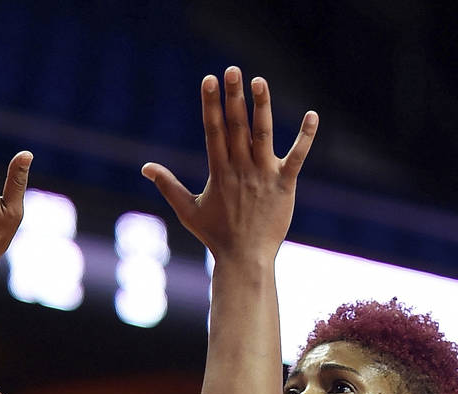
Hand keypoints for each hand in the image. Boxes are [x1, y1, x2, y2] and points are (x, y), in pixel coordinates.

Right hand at [142, 67, 316, 262]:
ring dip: (262, 107)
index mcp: (219, 172)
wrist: (245, 258)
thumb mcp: (188, 210)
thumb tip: (146, 167)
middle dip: (233, 96)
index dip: (211, 104)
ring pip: (263, 135)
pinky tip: (312, 115)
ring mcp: (264, 176)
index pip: (214, 130)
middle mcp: (241, 169)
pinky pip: (297, 157)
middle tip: (232, 70)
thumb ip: (168, 185)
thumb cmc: (216, 235)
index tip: (209, 80)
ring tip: (260, 81)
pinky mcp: (284, 185)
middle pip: (236, 126)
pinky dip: (305, 137)